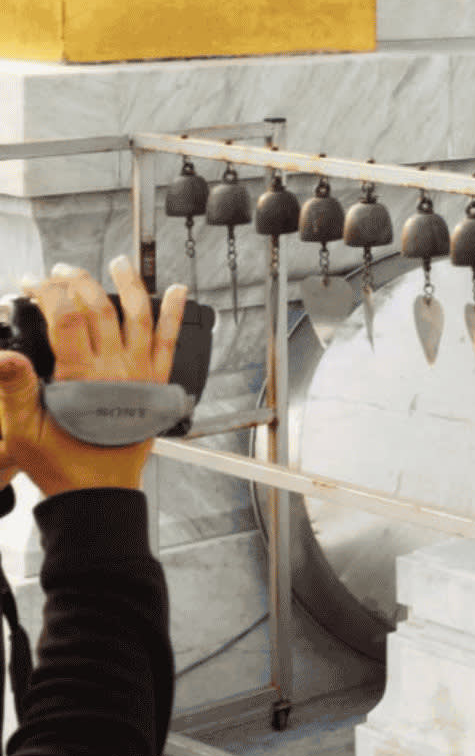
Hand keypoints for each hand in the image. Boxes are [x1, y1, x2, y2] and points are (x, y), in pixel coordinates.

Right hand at [0, 255, 187, 500]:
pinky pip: (170, 341)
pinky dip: (174, 313)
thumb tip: (5, 355)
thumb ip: (13, 389)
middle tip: (61, 271)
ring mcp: (141, 373)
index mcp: (81, 377)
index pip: (66, 318)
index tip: (32, 282)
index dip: (48, 293)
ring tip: (119, 264)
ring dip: (130, 285)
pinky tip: (176, 291)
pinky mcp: (158, 383)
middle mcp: (117, 369)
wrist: (98, 491)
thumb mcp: (22, 430)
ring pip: (139, 317)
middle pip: (100, 309)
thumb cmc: (61, 463)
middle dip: (79, 282)